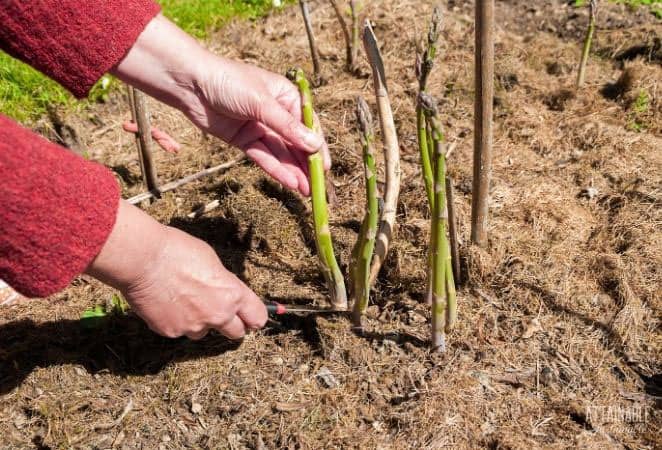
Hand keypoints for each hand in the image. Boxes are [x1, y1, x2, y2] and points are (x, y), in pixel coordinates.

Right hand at [86, 201, 266, 338]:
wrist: (143, 260)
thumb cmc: (177, 251)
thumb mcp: (212, 261)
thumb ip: (223, 283)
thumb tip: (224, 290)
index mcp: (232, 294)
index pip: (257, 317)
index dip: (254, 316)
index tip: (250, 316)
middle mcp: (217, 315)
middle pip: (236, 333)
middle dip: (230, 324)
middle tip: (220, 313)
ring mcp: (193, 326)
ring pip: (203, 332)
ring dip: (199, 322)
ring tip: (183, 299)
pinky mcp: (171, 332)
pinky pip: (179, 330)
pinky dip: (175, 320)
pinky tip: (165, 302)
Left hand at [112, 14, 328, 195]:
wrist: (191, 84)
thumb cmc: (229, 82)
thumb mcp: (262, 103)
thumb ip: (287, 127)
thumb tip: (315, 145)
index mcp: (287, 97)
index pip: (308, 126)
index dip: (318, 149)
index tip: (325, 169)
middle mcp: (276, 114)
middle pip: (295, 143)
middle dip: (306, 165)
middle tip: (318, 188)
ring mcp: (260, 128)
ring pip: (281, 153)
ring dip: (293, 171)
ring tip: (306, 192)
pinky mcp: (244, 140)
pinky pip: (263, 157)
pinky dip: (276, 169)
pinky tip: (289, 182)